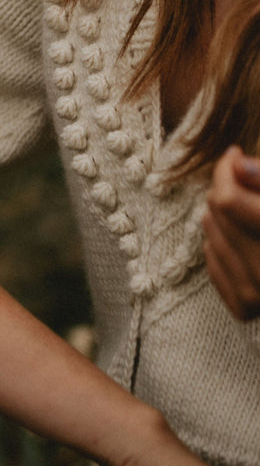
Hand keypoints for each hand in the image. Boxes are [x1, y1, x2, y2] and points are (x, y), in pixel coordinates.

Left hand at [205, 147, 259, 320]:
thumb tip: (238, 164)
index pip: (229, 200)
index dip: (227, 170)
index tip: (236, 154)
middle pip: (218, 214)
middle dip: (225, 187)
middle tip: (242, 176)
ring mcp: (259, 297)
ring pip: (210, 236)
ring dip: (220, 214)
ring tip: (240, 203)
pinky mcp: (248, 310)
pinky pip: (212, 264)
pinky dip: (219, 245)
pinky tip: (238, 235)